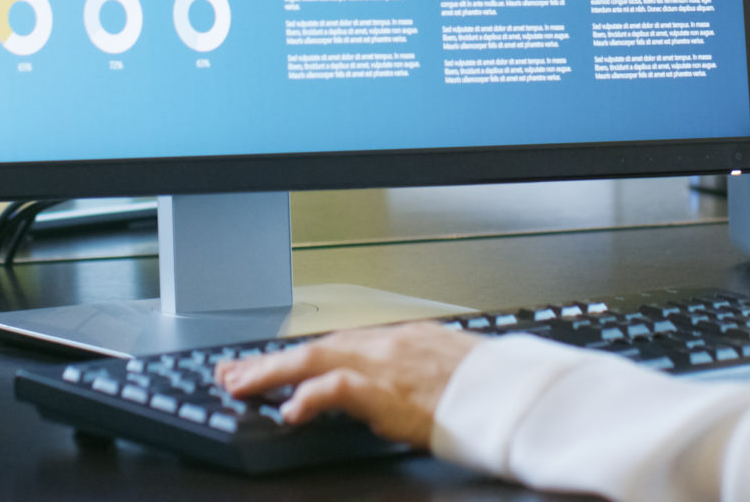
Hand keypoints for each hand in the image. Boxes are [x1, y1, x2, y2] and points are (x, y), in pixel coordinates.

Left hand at [217, 323, 481, 445]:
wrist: (517, 394)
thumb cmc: (492, 390)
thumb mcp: (449, 372)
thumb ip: (416, 376)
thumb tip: (400, 392)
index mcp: (404, 341)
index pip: (339, 344)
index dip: (300, 356)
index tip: (272, 366)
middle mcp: (390, 345)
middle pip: (318, 348)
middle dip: (271, 361)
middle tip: (233, 373)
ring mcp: (388, 365)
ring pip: (316, 359)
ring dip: (272, 372)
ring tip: (239, 385)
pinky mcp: (391, 390)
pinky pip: (340, 388)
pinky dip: (311, 396)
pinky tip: (290, 409)